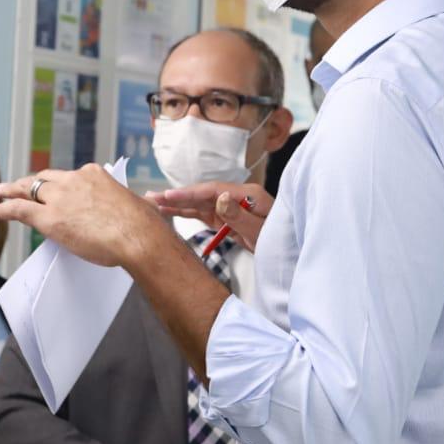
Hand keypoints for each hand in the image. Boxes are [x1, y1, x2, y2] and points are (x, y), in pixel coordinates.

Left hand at [0, 165, 171, 267]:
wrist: (138, 236)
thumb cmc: (144, 226)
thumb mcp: (137, 203)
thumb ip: (130, 202)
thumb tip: (145, 203)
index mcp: (94, 175)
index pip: (68, 177)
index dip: (58, 184)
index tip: (54, 187)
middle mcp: (74, 180)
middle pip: (46, 179)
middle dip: (31, 182)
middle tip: (19, 185)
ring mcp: (60, 197)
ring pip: (29, 189)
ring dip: (13, 191)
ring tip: (1, 193)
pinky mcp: (49, 216)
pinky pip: (19, 209)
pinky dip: (2, 209)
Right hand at [147, 182, 272, 250]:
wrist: (290, 252)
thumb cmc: (280, 239)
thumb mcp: (261, 230)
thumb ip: (240, 215)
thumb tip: (221, 197)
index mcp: (247, 194)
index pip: (213, 191)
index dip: (190, 192)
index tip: (169, 195)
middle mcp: (235, 197)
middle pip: (202, 195)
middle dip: (177, 196)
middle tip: (152, 197)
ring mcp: (229, 207)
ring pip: (198, 204)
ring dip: (176, 203)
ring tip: (153, 202)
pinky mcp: (225, 218)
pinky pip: (202, 214)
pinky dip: (186, 213)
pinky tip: (169, 212)